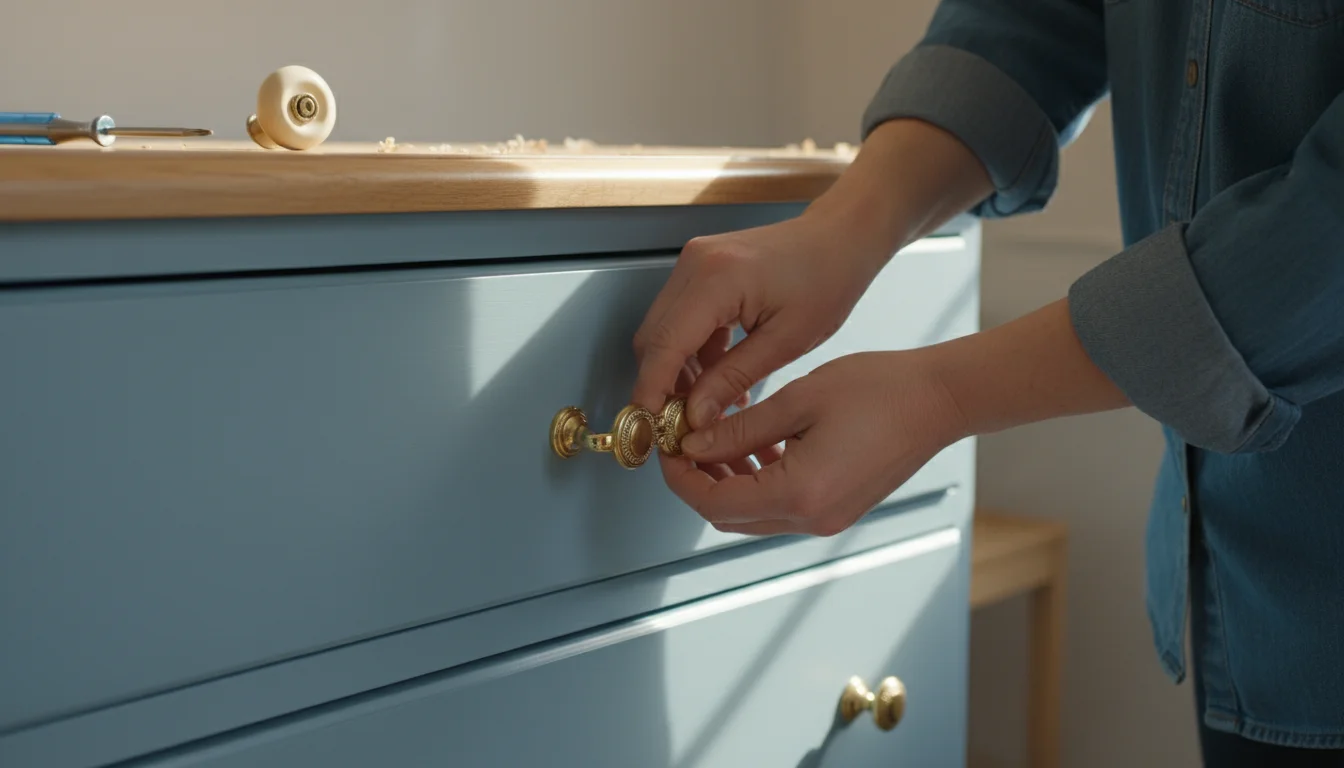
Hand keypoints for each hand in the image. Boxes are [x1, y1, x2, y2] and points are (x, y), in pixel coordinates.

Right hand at [631, 212, 893, 431]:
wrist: (840, 238)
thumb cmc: (828, 280)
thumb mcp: (786, 342)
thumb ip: (733, 379)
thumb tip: (695, 417)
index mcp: (717, 278)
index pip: (664, 345)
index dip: (651, 392)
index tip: (650, 430)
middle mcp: (695, 265)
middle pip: (653, 339)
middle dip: (660, 387)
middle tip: (680, 428)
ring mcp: (694, 264)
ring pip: (662, 332)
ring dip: (676, 373)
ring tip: (707, 408)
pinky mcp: (700, 270)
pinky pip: (680, 320)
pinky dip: (691, 353)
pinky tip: (718, 380)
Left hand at [661, 350, 968, 536]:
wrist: (939, 401)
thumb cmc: (879, 390)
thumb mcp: (798, 399)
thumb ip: (740, 428)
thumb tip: (693, 442)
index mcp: (800, 493)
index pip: (715, 502)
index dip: (681, 476)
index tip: (667, 445)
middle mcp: (812, 518)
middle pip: (729, 516)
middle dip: (698, 481)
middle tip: (682, 440)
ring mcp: (827, 519)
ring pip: (753, 514)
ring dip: (726, 482)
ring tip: (712, 438)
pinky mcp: (838, 509)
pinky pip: (781, 506)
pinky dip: (757, 482)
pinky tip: (752, 445)